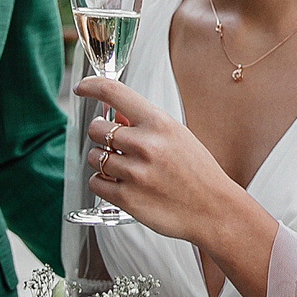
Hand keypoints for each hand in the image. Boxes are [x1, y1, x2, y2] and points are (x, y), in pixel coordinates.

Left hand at [73, 76, 277, 262]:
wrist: (214, 210)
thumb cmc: (198, 173)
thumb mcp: (177, 137)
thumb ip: (145, 125)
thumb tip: (114, 116)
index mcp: (158, 123)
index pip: (113, 92)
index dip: (91, 86)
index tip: (82, 88)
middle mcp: (144, 144)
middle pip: (96, 129)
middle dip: (102, 136)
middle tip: (118, 146)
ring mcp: (134, 172)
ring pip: (93, 157)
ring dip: (103, 162)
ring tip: (126, 170)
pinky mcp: (126, 198)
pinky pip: (95, 183)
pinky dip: (104, 184)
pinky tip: (123, 185)